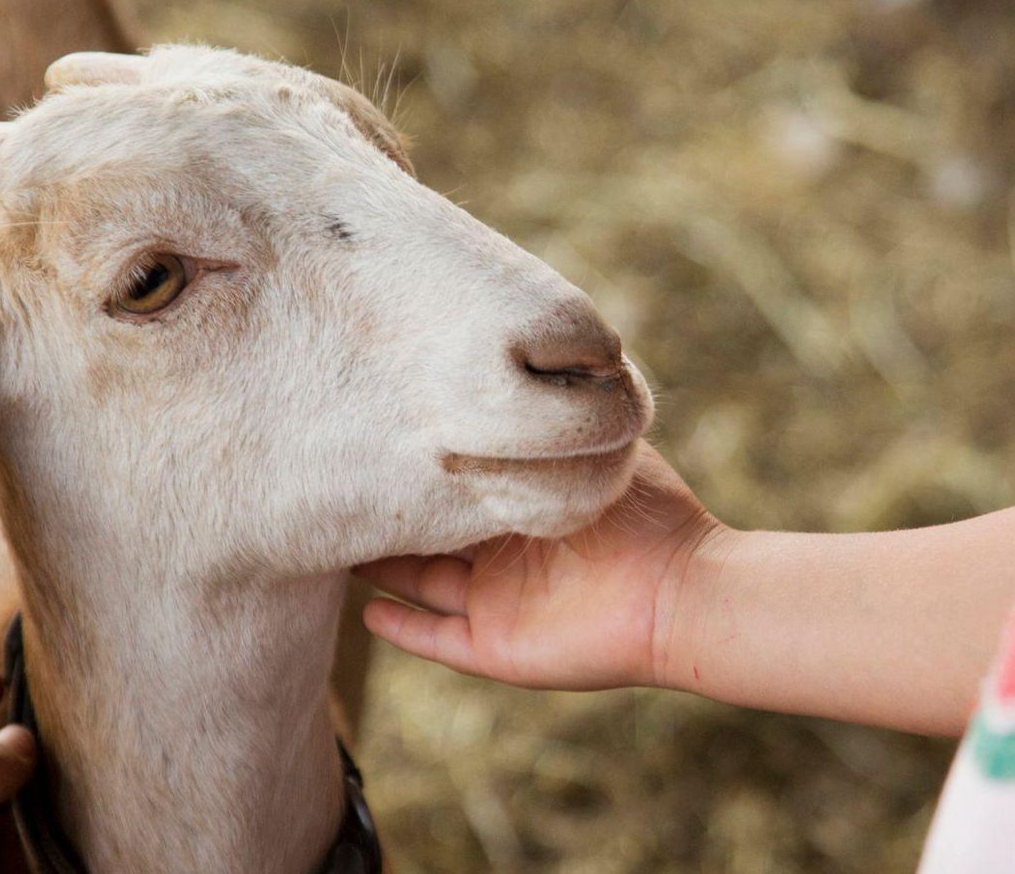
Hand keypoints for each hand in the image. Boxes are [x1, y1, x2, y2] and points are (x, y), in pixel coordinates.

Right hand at [356, 443, 728, 690]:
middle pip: (426, 533)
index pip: (457, 485)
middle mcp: (504, 554)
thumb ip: (556, 419)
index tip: (375, 433)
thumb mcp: (597, 445)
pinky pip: (436, 640)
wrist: (682, 589)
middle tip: (334, 477)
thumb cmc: (647, 512)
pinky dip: (401, 628)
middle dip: (387, 510)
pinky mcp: (498, 646)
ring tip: (332, 535)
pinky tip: (365, 609)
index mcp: (523, 505)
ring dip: (378, 565)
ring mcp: (499, 602)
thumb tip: (523, 368)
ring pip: (419, 582)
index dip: (421, 465)